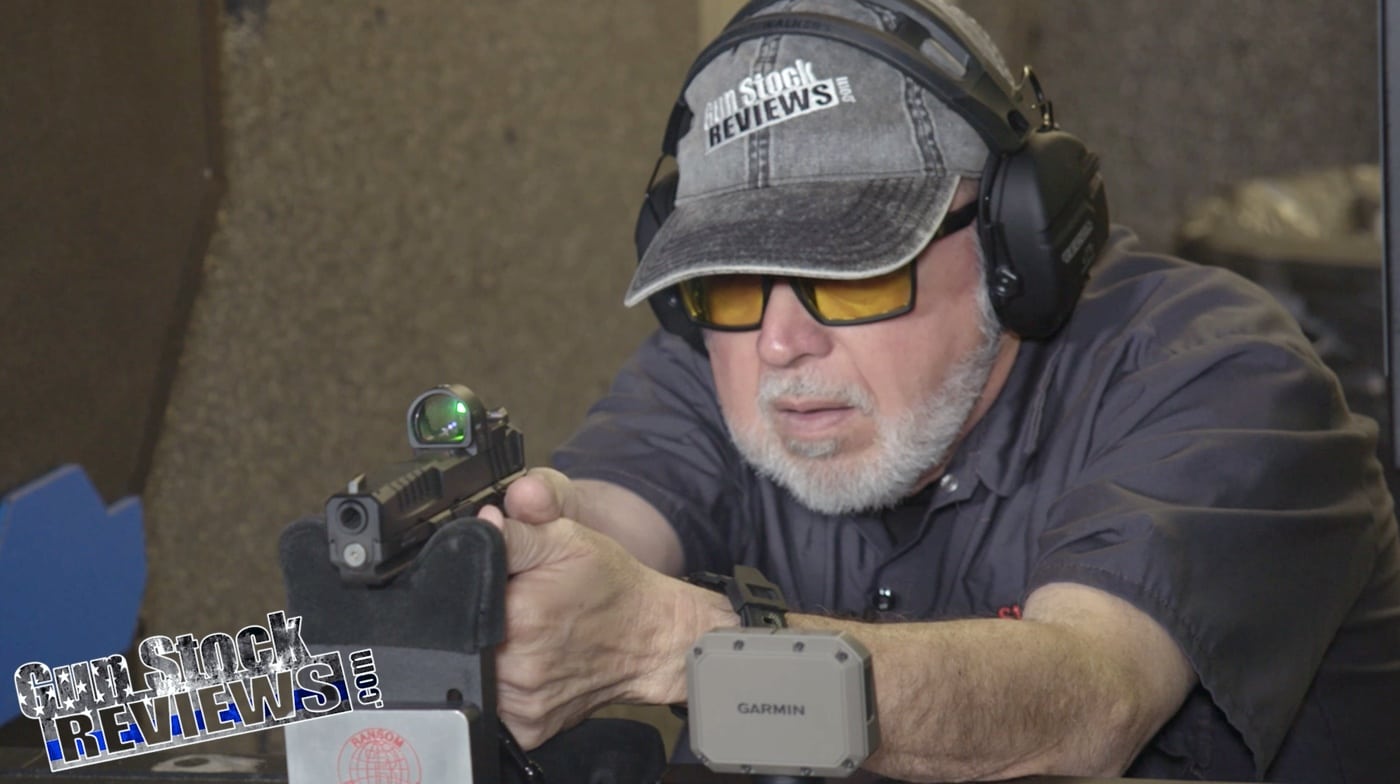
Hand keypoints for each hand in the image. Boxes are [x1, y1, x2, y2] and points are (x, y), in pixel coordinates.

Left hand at [477, 474, 728, 747]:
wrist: (651, 639)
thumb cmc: (612, 589)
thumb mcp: (567, 540)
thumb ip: (516, 530)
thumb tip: (480, 525)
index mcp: (518, 618)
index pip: (456, 599)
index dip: (469, 587)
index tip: (496, 583)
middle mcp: (516, 670)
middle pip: (461, 641)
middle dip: (478, 621)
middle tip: (515, 608)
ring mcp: (522, 705)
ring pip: (474, 675)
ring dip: (488, 655)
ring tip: (525, 636)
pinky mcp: (528, 729)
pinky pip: (493, 707)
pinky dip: (502, 685)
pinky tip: (529, 664)